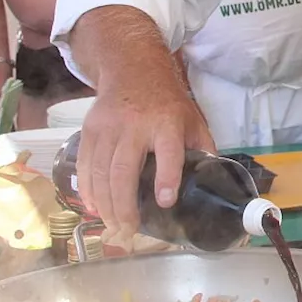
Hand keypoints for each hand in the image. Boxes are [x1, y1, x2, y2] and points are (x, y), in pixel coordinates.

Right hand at [76, 74, 214, 243]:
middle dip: (125, 205)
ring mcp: (109, 128)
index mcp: (168, 124)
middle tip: (128, 231)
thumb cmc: (167, 102)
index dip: (167, 177)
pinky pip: (86, 165)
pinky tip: (94, 208)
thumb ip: (202, 150)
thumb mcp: (192, 120)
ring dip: (105, 205)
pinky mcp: (90, 130)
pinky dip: (87, 190)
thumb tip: (216, 184)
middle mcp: (135, 126)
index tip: (165, 201)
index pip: (169, 152)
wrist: (132, 70)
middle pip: (124, 170)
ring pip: (102, 172)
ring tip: (113, 226)